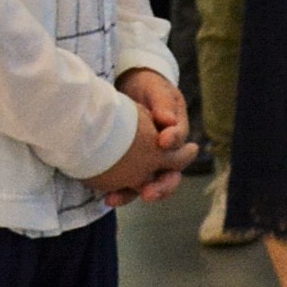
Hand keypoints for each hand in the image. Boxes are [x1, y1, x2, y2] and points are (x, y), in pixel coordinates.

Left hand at [90, 70, 192, 203]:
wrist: (130, 88)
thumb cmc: (149, 88)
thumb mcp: (157, 90)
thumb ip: (163, 103)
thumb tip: (168, 120)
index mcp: (177, 134)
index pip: (181, 145)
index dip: (173, 144)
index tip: (163, 141)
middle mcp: (166, 153)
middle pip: (170, 176)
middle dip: (161, 187)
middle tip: (148, 193)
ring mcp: (148, 161)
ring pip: (149, 185)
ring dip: (134, 194)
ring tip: (115, 199)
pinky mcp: (130, 166)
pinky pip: (129, 183)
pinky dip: (119, 191)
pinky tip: (106, 196)